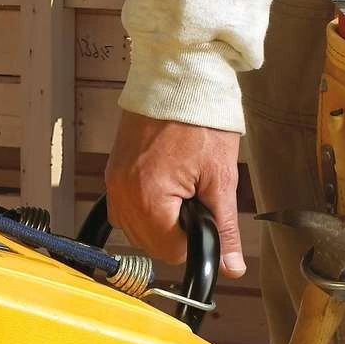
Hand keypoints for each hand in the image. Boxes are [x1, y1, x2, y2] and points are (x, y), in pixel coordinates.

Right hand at [105, 113, 245, 277]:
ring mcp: (114, 184)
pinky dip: (143, 207)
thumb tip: (232, 267)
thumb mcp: (221, 179)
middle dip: (175, 231)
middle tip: (195, 198)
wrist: (180, 76)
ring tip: (179, 190)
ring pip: (134, 230)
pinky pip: (124, 208)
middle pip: (149, 244)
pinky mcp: (112, 173)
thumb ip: (224, 228)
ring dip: (158, 221)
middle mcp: (124, 195)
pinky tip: (162, 188)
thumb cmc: (202, 119)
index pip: (170, 251)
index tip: (205, 217)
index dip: (194, 240)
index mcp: (150, 200)